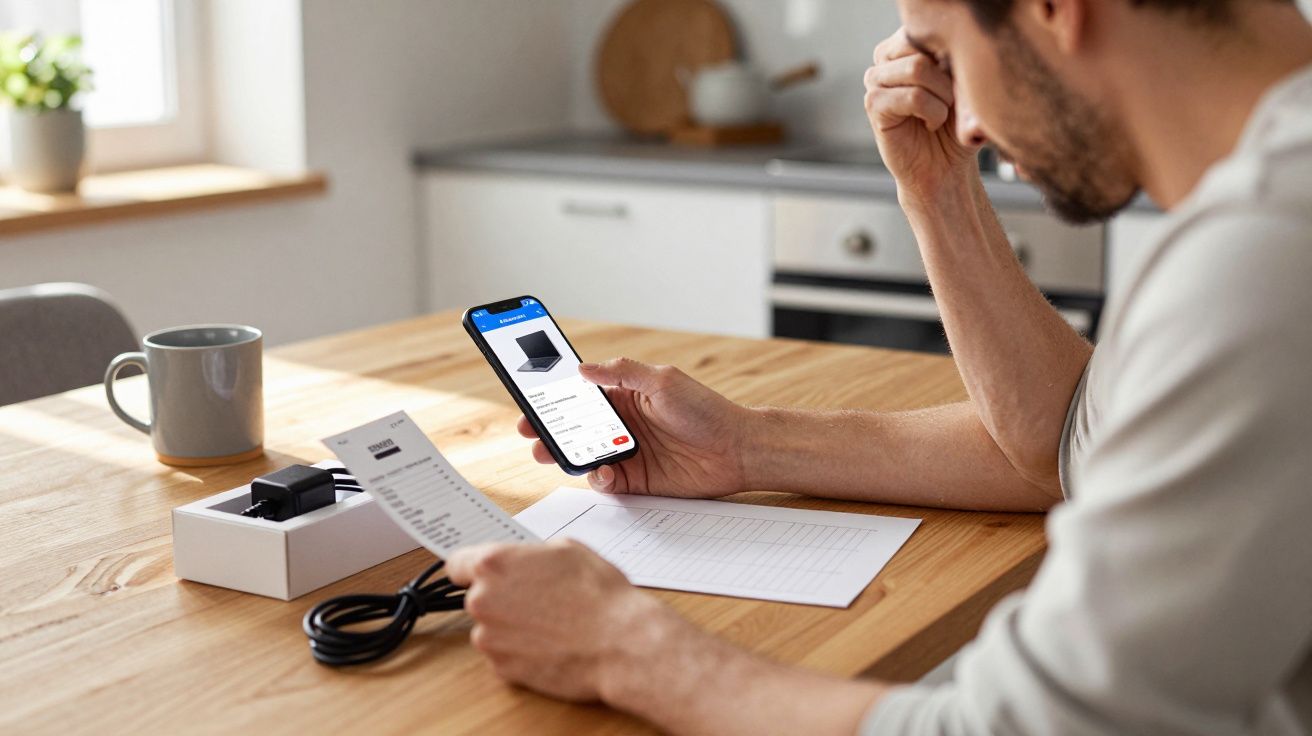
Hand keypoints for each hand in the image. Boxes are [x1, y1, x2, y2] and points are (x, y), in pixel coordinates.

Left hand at [446, 540, 692, 702]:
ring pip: (491, 628)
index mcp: (493, 564)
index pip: (457, 564)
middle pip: (478, 597)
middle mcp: (481, 601)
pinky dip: (521, 651)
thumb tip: (525, 561)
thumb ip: (530, 554)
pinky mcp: (502, 669)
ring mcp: (489, 638)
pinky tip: (551, 644)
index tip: (483, 575)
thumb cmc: (599, 593)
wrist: (620, 642)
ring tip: (551, 624)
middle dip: (501, 598)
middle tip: (537, 599)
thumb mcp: (567, 549)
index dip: (473, 569)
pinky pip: (504, 655)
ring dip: (511, 626)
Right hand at [516, 358, 754, 497]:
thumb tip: (584, 368)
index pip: (580, 396)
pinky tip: (605, 471)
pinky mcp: (636, 481)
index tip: (531, 401)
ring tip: (552, 454)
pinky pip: (605, 482)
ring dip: (565, 456)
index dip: (554, 399)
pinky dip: (598, 478)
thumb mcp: (663, 380)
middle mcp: (621, 426)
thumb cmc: (705, 410)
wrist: (737, 450)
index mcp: (624, 396)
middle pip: (574, 429)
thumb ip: (622, 372)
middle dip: (548, 430)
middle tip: (531, 433)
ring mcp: (627, 454)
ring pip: (584, 457)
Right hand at [864, 27, 977, 200]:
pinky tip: (931, 124)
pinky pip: (912, 96)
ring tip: (943, 114)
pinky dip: (933, 112)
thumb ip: (956, 59)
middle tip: (954, 101)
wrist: (944, 167)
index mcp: (907, 44)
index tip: (960, 81)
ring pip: (918, 68)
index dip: (950, 53)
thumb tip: (954, 48)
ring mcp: (876, 80)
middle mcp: (887, 57)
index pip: (927, 28)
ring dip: (943, 96)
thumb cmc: (956, 125)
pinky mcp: (873, 105)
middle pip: (921, 43)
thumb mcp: (964, 83)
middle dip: (948, 75)